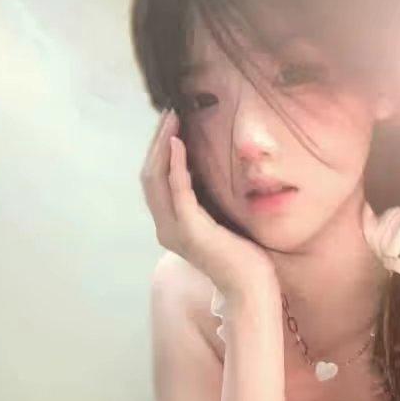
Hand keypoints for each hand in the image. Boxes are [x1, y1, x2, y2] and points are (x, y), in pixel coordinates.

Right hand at [140, 110, 276, 296]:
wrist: (250, 287)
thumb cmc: (241, 257)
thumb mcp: (218, 224)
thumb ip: (205, 205)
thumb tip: (205, 175)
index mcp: (170, 227)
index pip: (154, 182)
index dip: (157, 152)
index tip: (169, 124)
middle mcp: (165, 228)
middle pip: (149, 176)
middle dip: (156, 142)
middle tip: (169, 113)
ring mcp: (175, 230)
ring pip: (156, 179)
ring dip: (162, 146)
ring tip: (172, 120)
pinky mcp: (191, 230)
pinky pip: (177, 190)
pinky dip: (175, 164)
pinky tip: (178, 143)